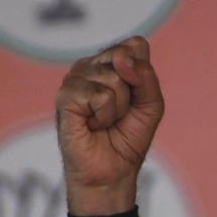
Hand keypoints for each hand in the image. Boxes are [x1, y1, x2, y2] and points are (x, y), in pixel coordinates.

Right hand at [55, 36, 164, 216]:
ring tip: (105, 122)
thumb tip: (122, 60)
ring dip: (118, 109)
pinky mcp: (65, 96)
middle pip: (125, 58)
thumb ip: (146, 76)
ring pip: (114, 78)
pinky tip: (93, 125)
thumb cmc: (128, 138)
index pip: (135, 45)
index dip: (143, 73)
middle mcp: (89, 66)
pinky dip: (105, 116)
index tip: (136, 98)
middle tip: (119, 114)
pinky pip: (100, 95)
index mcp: (109, 63)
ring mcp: (75, 79)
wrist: (113, 171)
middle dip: (132, 93)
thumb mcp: (152, 104)